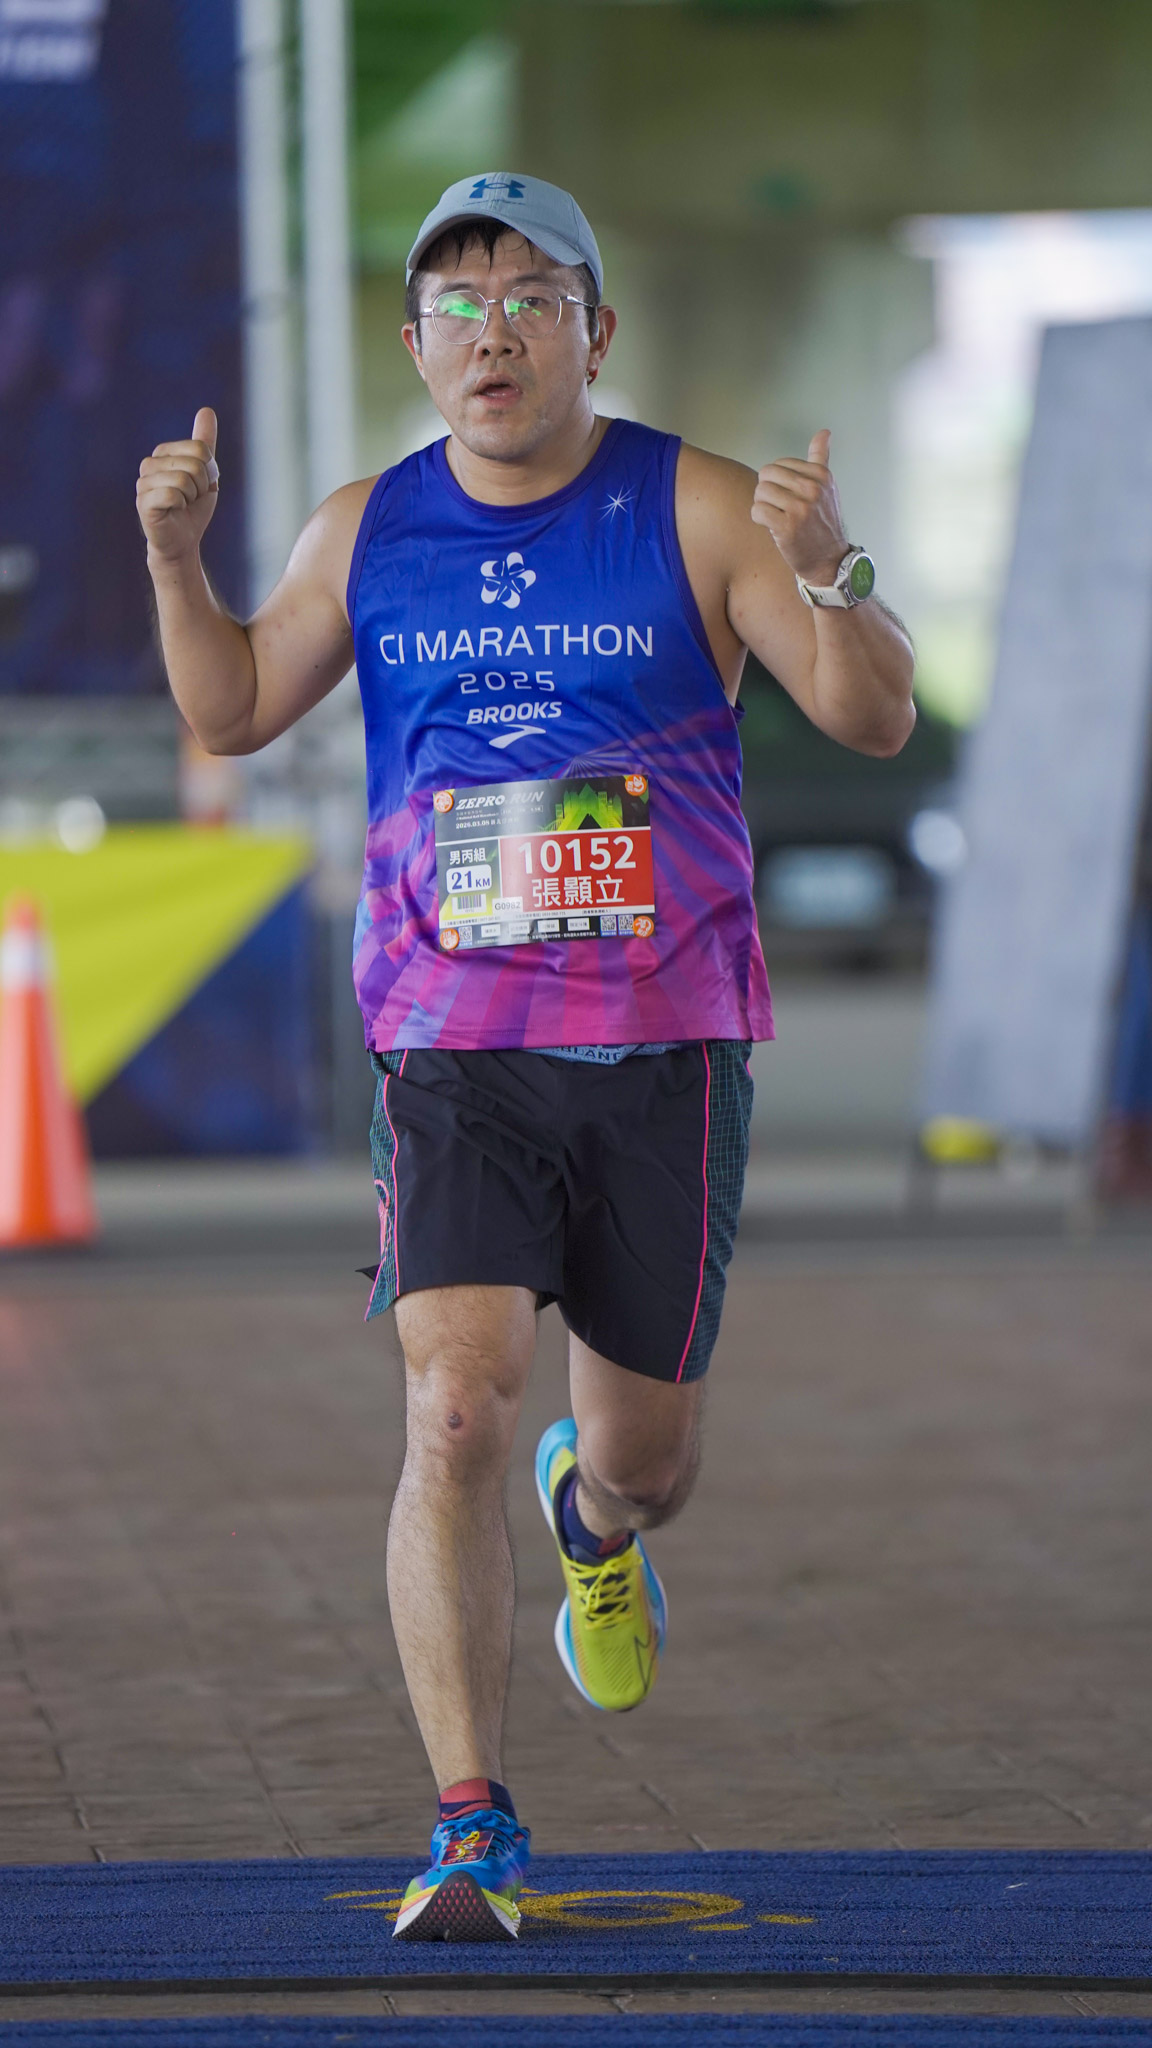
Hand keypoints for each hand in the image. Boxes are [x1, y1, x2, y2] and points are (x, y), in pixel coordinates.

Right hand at [136, 406, 219, 563]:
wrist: (182, 541)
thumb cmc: (193, 509)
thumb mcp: (205, 473)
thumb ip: (205, 442)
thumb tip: (206, 409)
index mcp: (163, 452)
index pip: (200, 449)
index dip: (209, 472)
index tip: (200, 486)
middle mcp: (149, 463)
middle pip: (195, 464)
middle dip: (202, 486)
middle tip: (191, 499)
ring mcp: (143, 482)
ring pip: (185, 479)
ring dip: (192, 497)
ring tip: (182, 506)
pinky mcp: (143, 501)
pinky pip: (174, 494)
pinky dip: (181, 506)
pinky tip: (173, 512)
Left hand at [751, 428, 847, 585]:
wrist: (828, 559)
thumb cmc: (823, 523)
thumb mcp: (827, 487)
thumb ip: (821, 458)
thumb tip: (824, 432)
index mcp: (821, 476)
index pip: (780, 464)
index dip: (778, 481)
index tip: (790, 496)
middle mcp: (813, 489)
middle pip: (766, 475)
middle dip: (767, 491)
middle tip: (778, 506)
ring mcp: (800, 508)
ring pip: (760, 492)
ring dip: (762, 505)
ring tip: (776, 516)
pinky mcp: (787, 527)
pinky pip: (757, 511)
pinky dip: (759, 519)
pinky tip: (772, 526)